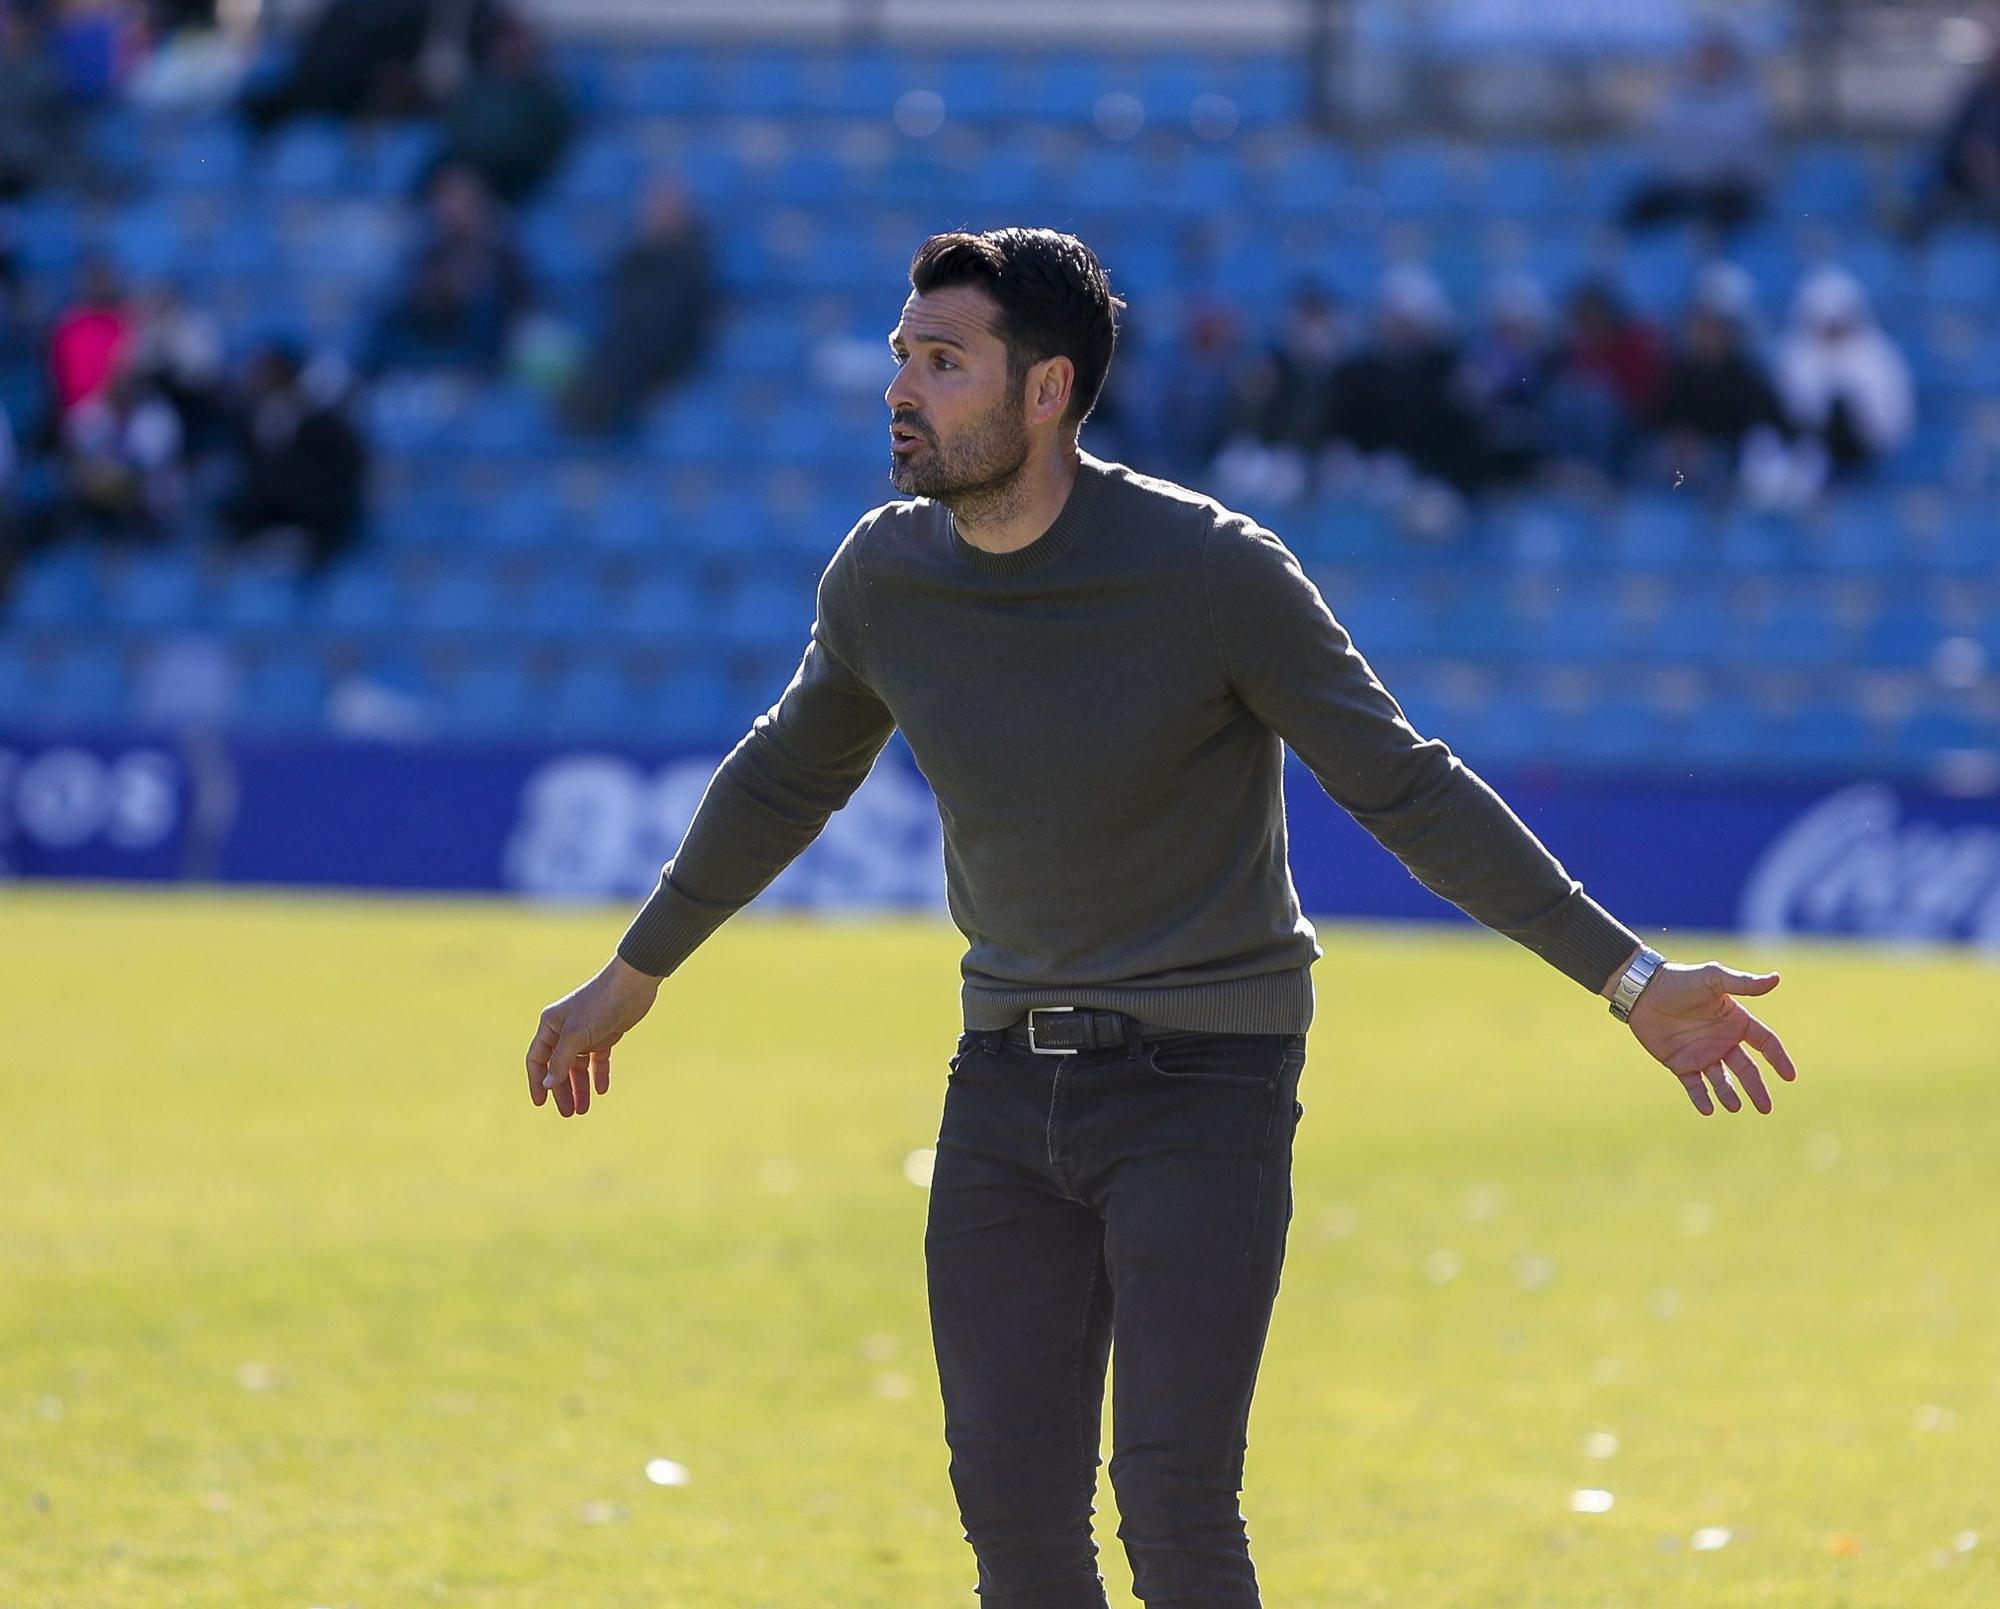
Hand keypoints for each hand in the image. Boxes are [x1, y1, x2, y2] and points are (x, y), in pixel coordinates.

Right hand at [526, 956, 661, 1117]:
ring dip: (580, 1087)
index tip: (541, 1104)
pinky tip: (602, 1090)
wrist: (632, 985)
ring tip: (583, 1110)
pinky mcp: (604, 1035)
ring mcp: (585, 1033)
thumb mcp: (577, 1035)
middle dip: (562, 1091)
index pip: (537, 1059)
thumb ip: (561, 1060)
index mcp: (550, 1025)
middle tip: (569, 1114)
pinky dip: (598, 1074)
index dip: (537, 1082)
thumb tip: (547, 1084)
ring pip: (578, 1067)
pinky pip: (597, 1060)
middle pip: (558, 1067)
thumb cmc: (600, 1004)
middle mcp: (565, 1029)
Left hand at [1624, 961, 1797, 1115]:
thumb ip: (1743, 983)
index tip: (1790, 1076)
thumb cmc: (1679, 980)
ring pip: (1721, 1081)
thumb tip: (1777, 979)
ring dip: (1729, 1095)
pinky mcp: (1680, 1063)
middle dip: (1757, 1088)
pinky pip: (1694, 1085)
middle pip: (1746, 1069)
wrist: (1642, 990)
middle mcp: (1722, 1040)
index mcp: (1735, 1021)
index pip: (1765, 1043)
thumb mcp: (1713, 979)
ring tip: (1734, 1107)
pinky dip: (1701, 1098)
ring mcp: (1702, 1053)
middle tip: (1766, 1108)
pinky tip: (1708, 1109)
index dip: (1778, 1058)